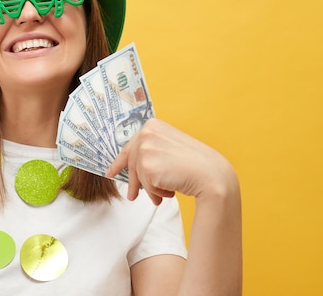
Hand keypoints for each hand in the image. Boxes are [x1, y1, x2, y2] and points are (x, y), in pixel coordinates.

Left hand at [106, 118, 237, 204]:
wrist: (212, 176)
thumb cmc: (195, 165)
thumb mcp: (170, 149)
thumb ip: (153, 150)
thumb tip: (133, 165)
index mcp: (153, 125)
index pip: (131, 146)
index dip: (120, 161)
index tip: (111, 172)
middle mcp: (147, 132)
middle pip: (131, 162)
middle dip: (133, 183)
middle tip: (132, 197)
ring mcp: (146, 147)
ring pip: (138, 175)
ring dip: (151, 189)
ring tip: (164, 195)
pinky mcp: (146, 165)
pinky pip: (145, 185)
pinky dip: (157, 192)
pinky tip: (171, 191)